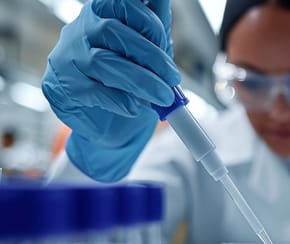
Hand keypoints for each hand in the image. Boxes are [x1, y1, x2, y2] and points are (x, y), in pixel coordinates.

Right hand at [42, 0, 179, 181]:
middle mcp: (80, 32)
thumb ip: (154, 29)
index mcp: (102, 16)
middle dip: (150, 55)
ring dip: (141, 81)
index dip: (146, 20)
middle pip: (112, 31)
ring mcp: (66, 58)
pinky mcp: (59, 87)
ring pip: (103, 62)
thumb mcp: (149, 55)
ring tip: (163, 97)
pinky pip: (92, 91)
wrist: (113, 128)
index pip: (120, 4)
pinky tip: (134, 107)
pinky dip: (120, 101)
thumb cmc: (131, 85)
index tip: (164, 42)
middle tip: (173, 78)